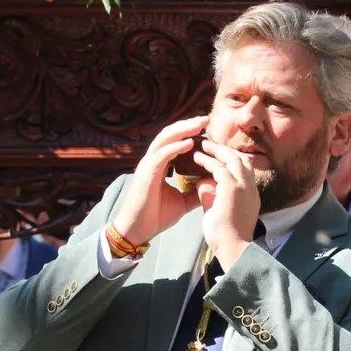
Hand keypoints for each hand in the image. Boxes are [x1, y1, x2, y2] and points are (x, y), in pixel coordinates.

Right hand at [110, 115, 210, 246]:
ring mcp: (148, 164)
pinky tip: (190, 143)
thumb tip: (212, 185)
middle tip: (206, 119)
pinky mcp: (146, 172)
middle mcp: (153, 160)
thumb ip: (196, 191)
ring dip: (183, 130)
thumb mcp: (183, 201)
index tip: (208, 130)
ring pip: (164, 139)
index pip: (175, 141)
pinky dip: (176, 147)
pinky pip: (162, 154)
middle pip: (170, 134)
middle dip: (188, 125)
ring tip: (200, 124)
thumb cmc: (156, 216)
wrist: (138, 230)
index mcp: (160, 165)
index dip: (190, 133)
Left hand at [193, 138, 261, 267]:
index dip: (232, 160)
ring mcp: (244, 187)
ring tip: (203, 146)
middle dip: (225, 150)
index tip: (219, 156)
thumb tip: (202, 184)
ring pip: (232, 159)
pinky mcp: (232, 188)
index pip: (245, 170)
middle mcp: (251, 188)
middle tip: (210, 145)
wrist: (232, 248)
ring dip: (217, 151)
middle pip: (241, 160)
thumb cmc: (226, 238)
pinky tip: (198, 158)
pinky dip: (208, 161)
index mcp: (251, 195)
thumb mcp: (220, 212)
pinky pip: (219, 167)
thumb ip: (212, 197)